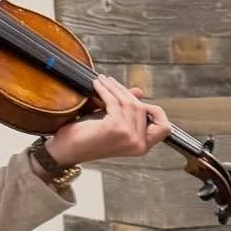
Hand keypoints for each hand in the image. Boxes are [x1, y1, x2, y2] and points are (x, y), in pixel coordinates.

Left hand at [44, 75, 172, 169]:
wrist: (66, 150)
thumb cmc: (87, 138)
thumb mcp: (112, 121)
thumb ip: (127, 110)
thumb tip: (139, 92)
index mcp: (142, 147)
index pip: (163, 128)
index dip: (155, 112)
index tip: (139, 100)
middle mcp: (139, 144)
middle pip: (142, 108)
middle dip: (125, 92)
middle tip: (110, 81)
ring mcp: (129, 137)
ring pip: (129, 103)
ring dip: (113, 88)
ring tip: (102, 80)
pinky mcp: (115, 128)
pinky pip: (114, 102)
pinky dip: (105, 90)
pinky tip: (96, 85)